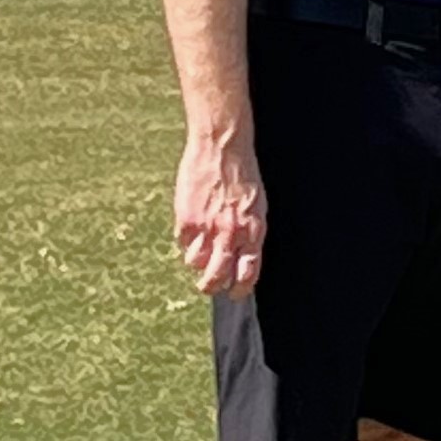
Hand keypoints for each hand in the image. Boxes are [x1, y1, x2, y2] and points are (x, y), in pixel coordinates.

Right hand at [175, 131, 266, 297]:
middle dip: (211, 286)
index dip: (240, 289)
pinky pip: (182, 242)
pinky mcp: (186, 218)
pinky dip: (186, 239)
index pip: (248, 274)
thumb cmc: (244, 174)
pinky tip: (192, 224)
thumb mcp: (257, 206)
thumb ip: (249, 233)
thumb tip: (243, 258)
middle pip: (216, 278)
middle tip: (208, 285)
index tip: (235, 293)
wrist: (223, 147)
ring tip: (201, 244)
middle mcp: (230, 234)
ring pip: (195, 262)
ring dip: (197, 258)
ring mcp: (206, 227)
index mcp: (253, 231)